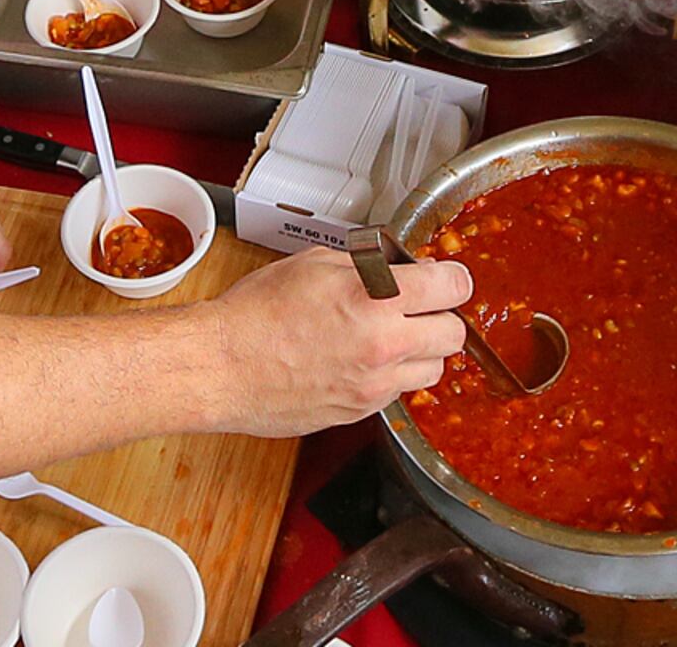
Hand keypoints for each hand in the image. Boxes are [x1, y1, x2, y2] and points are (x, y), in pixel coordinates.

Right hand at [193, 248, 472, 437]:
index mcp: (375, 300)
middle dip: (441, 317)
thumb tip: (392, 268)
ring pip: (433, 371)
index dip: (452, 279)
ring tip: (393, 337)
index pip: (451, 286)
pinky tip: (363, 361)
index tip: (446, 280)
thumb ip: (365, 266)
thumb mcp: (315, 264)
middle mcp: (383, 346)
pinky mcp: (359, 413)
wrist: (221, 367)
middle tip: (421, 309)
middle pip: (454, 335)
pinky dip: (391, 377)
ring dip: (422, 352)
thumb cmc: (256, 314)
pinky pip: (397, 394)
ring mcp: (373, 386)